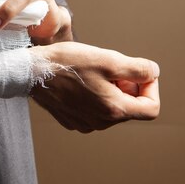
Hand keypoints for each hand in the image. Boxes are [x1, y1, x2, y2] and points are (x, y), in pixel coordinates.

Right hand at [30, 42, 160, 132]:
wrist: (31, 72)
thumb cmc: (67, 64)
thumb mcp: (109, 59)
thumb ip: (139, 69)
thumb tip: (153, 73)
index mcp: (114, 110)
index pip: (151, 108)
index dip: (150, 88)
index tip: (137, 74)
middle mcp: (101, 123)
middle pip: (130, 108)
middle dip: (127, 87)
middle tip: (110, 68)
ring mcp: (85, 124)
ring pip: (111, 109)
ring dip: (110, 91)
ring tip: (92, 74)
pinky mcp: (72, 120)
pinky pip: (93, 111)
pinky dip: (94, 97)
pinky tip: (79, 82)